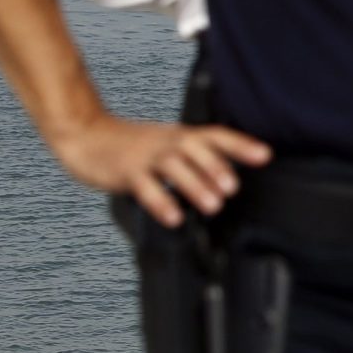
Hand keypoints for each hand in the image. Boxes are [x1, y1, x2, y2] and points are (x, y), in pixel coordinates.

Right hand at [50, 112, 270, 227]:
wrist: (86, 135)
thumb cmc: (133, 145)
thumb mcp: (168, 144)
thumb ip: (195, 157)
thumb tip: (229, 178)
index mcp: (181, 136)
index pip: (216, 135)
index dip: (242, 144)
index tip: (266, 156)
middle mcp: (168, 143)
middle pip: (196, 148)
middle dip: (217, 167)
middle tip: (234, 187)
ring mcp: (146, 156)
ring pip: (174, 167)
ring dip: (195, 185)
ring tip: (214, 205)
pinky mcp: (126, 172)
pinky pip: (145, 187)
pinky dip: (161, 202)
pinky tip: (174, 217)